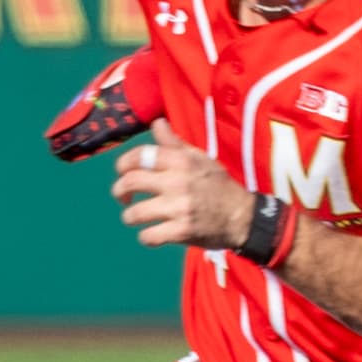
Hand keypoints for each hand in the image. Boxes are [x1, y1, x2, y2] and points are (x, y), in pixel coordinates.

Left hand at [111, 127, 256, 252]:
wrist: (242, 216)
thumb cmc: (218, 184)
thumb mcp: (200, 158)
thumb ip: (174, 143)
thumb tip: (157, 123)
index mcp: (181, 161)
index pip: (139, 155)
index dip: (123, 164)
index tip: (123, 172)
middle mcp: (177, 182)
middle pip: (130, 182)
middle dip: (119, 191)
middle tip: (122, 196)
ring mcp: (179, 208)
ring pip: (134, 214)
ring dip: (129, 216)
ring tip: (135, 217)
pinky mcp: (181, 231)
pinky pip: (148, 236)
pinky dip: (146, 237)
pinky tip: (151, 233)